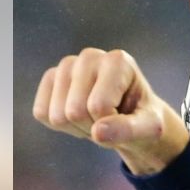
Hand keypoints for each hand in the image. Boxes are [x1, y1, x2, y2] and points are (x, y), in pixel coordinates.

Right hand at [33, 48, 189, 174]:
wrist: (131, 115)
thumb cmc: (142, 119)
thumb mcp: (148, 129)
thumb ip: (128, 130)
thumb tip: (98, 133)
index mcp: (118, 61)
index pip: (99, 106)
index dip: (111, 124)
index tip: (124, 117)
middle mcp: (90, 56)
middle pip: (75, 111)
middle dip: (92, 127)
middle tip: (109, 120)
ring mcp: (66, 65)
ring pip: (57, 115)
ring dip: (77, 128)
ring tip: (96, 117)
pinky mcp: (50, 79)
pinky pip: (41, 113)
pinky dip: (61, 125)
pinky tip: (80, 115)